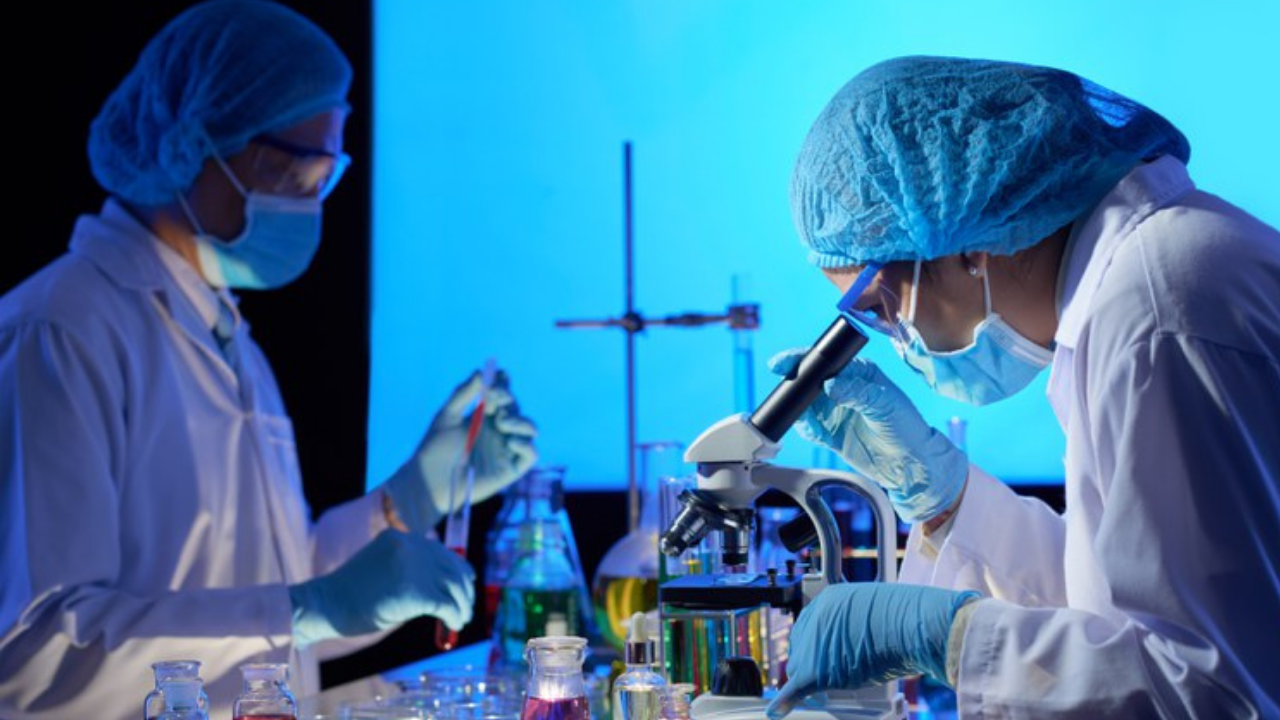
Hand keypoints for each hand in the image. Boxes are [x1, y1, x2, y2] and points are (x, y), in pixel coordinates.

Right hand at [288, 529, 475, 647]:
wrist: (324, 604)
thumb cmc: (349, 594)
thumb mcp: (382, 568)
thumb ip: (408, 569)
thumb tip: (440, 586)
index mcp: (401, 537)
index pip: (442, 551)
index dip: (458, 570)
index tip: (465, 585)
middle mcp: (411, 546)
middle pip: (454, 567)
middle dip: (464, 590)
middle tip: (465, 608)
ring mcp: (414, 567)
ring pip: (455, 586)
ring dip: (462, 605)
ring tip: (461, 619)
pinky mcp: (415, 591)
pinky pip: (447, 605)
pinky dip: (455, 616)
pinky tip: (452, 625)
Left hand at [381, 368, 537, 531]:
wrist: (429, 480)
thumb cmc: (434, 449)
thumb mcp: (446, 416)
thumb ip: (462, 394)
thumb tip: (480, 372)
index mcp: (483, 417)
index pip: (502, 396)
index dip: (504, 384)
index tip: (498, 376)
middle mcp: (498, 432)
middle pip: (516, 408)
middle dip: (508, 400)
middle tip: (493, 399)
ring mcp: (506, 449)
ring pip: (530, 430)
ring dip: (520, 421)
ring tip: (501, 422)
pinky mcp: (511, 469)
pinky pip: (531, 454)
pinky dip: (526, 445)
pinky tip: (510, 442)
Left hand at [766, 583, 979, 719]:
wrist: (910, 625)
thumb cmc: (906, 619)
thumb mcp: (878, 611)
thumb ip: (862, 623)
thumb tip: (868, 639)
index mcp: (827, 600)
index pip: (808, 627)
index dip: (814, 645)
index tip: (823, 656)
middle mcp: (813, 620)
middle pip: (801, 649)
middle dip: (812, 663)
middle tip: (831, 676)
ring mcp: (813, 645)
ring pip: (800, 670)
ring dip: (811, 681)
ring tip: (830, 690)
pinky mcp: (816, 671)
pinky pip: (796, 689)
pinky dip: (786, 701)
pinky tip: (777, 710)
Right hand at [767, 350, 966, 522]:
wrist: (909, 464)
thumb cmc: (906, 427)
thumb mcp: (884, 404)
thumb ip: (857, 393)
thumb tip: (828, 385)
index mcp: (858, 372)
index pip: (826, 360)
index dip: (803, 359)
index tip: (783, 363)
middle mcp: (844, 389)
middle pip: (810, 380)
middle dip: (794, 384)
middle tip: (785, 391)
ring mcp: (835, 411)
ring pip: (805, 404)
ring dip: (798, 409)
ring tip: (805, 417)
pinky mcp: (830, 432)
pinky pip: (809, 427)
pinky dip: (805, 428)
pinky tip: (812, 431)